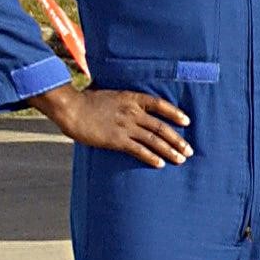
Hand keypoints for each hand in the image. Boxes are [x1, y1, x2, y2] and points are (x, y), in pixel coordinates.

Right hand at [33, 85, 191, 166]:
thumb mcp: (109, 95)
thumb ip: (123, 102)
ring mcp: (125, 126)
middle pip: (161, 127)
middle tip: (189, 150)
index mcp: (131, 98)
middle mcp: (132, 112)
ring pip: (154, 140)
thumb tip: (130, 108)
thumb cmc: (86, 101)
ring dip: (169, 151)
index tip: (187, 121)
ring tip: (180, 160)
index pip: (159, 104)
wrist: (71, 107)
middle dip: (177, 140)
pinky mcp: (116, 140)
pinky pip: (138, 150)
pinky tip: (160, 164)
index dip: (174, 113)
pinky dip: (151, 157)